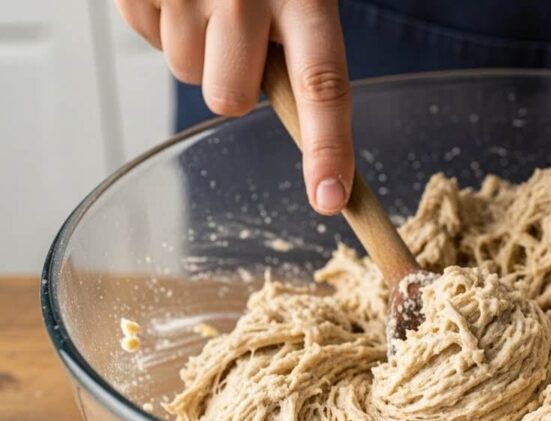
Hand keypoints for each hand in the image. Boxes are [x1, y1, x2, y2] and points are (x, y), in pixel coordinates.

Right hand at [116, 0, 353, 214]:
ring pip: (186, 72)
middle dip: (234, 83)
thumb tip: (307, 116)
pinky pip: (148, 37)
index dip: (327, 147)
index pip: (322, 84)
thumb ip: (304, 40)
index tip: (329, 199)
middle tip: (240, 37)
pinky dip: (163, 18)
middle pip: (230, 99)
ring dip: (198, 45)